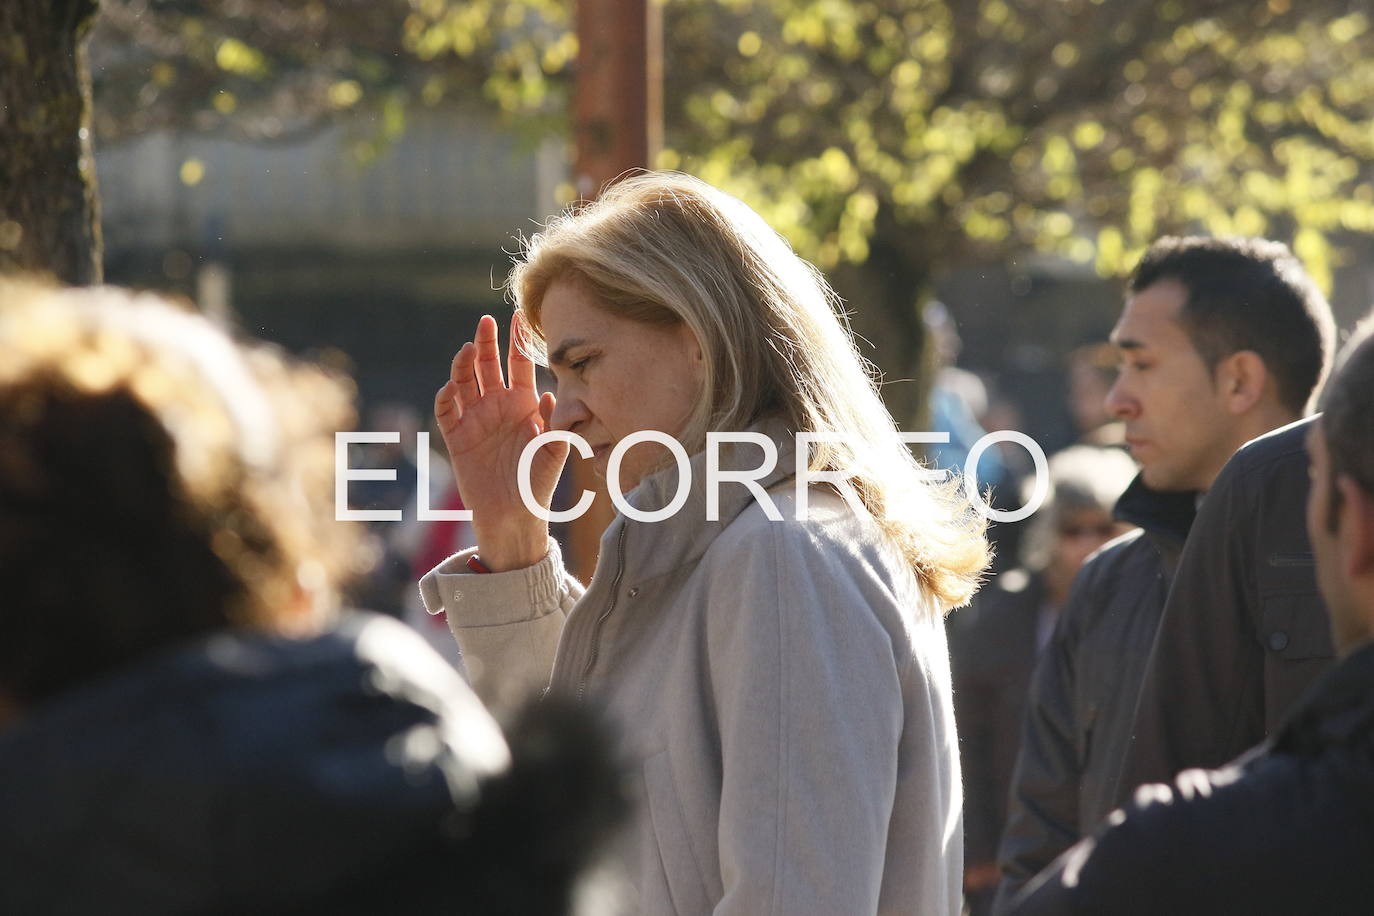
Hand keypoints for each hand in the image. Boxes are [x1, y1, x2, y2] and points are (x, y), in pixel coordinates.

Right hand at [434, 313, 567, 570]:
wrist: (514, 514)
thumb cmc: (538, 482)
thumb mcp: (554, 451)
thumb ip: (555, 424)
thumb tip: (553, 395)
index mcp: (523, 404)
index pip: (519, 365)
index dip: (517, 342)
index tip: (516, 317)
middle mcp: (498, 406)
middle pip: (488, 366)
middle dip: (486, 343)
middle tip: (484, 322)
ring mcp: (475, 419)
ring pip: (464, 381)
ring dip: (463, 364)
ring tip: (467, 350)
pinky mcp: (457, 436)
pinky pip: (446, 410)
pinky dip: (446, 397)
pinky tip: (452, 386)